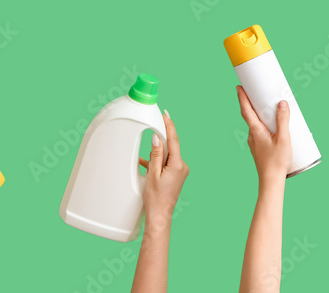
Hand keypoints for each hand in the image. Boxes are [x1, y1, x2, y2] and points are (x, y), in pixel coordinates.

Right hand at [138, 110, 188, 229]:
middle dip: (161, 140)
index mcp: (177, 165)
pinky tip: (147, 162)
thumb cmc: (155, 197)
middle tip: (154, 126)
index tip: (166, 114)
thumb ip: (156, 154)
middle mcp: (182, 166)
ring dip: (157, 153)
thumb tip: (158, 138)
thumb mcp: (153, 174)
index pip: (174, 140)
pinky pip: (166, 163)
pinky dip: (158, 161)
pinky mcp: (176, 175)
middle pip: (171, 147)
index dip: (169, 126)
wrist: (160, 215)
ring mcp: (180, 171)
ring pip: (168, 155)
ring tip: (148, 157)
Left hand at [236, 86, 291, 181]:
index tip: (238, 87)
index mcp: (256, 131)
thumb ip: (283, 120)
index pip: (246, 110)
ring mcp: (255, 143)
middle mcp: (252, 136)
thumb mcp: (284, 139)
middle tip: (257, 92)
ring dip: (260, 116)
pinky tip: (275, 129)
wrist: (271, 182)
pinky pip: (260, 132)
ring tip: (270, 109)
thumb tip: (281, 103)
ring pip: (256, 125)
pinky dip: (265, 125)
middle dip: (252, 103)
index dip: (242, 98)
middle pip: (250, 116)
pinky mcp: (259, 149)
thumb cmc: (276, 162)